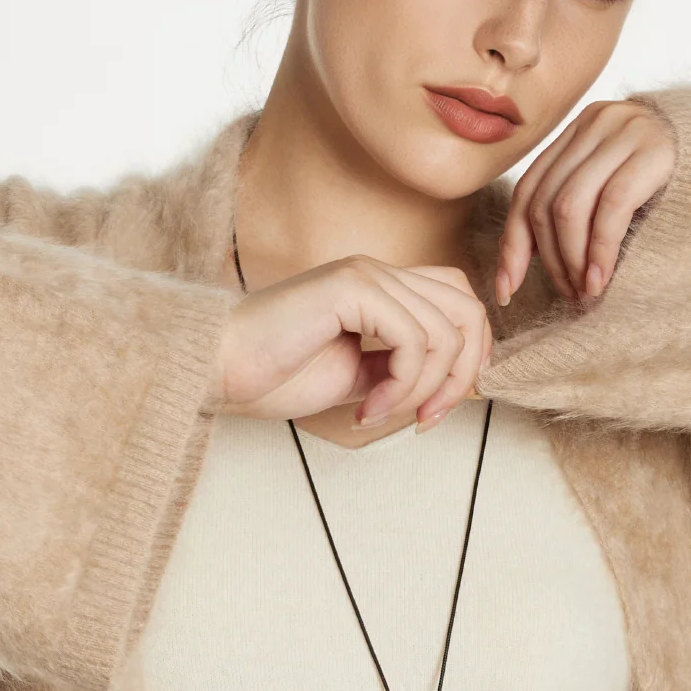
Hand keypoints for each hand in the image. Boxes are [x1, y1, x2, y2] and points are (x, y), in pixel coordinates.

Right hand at [218, 256, 491, 429]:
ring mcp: (366, 274)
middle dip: (460, 374)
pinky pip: (412, 341)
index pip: (459, 301)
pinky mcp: (351, 288)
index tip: (441, 406)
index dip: (470, 353)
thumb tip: (452, 385)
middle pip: (468, 310)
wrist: (219, 369)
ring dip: (422, 390)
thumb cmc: (275, 375)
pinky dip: (399, 387)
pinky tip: (365, 409)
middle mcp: (378, 272)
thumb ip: (401, 370)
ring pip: (445, 332)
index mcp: (380, 287)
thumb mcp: (358, 378)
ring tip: (380, 415)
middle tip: (427, 418)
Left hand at [495, 99, 676, 305]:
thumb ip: (577, 207)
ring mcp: (624, 131)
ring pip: (569, 206)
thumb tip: (524, 264)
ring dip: (572, 260)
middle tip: (567, 295)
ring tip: (584, 293)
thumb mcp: (614, 187)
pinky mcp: (654, 151)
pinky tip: (600, 281)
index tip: (506, 289)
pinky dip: (600, 251)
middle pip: (545, 200)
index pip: (529, 190)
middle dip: (548, 259)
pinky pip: (611, 208)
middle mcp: (595, 123)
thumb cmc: (672, 184)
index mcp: (578, 131)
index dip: (513, 244)